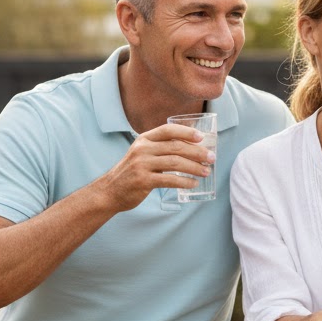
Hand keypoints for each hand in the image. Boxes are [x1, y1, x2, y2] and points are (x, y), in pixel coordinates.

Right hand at [96, 123, 214, 210]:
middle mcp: (142, 149)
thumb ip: (160, 147)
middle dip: (197, 152)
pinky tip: (193, 184)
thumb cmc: (131, 172)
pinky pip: (169, 180)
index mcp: (144, 139)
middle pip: (176, 147)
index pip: (168, 130)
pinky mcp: (143, 181)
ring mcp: (142, 165)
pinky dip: (185, 182)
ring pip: (175, 163)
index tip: (201, 137)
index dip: (186, 132)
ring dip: (194, 167)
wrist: (110, 191)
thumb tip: (190, 146)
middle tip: (211, 158)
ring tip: (206, 171)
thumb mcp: (142, 153)